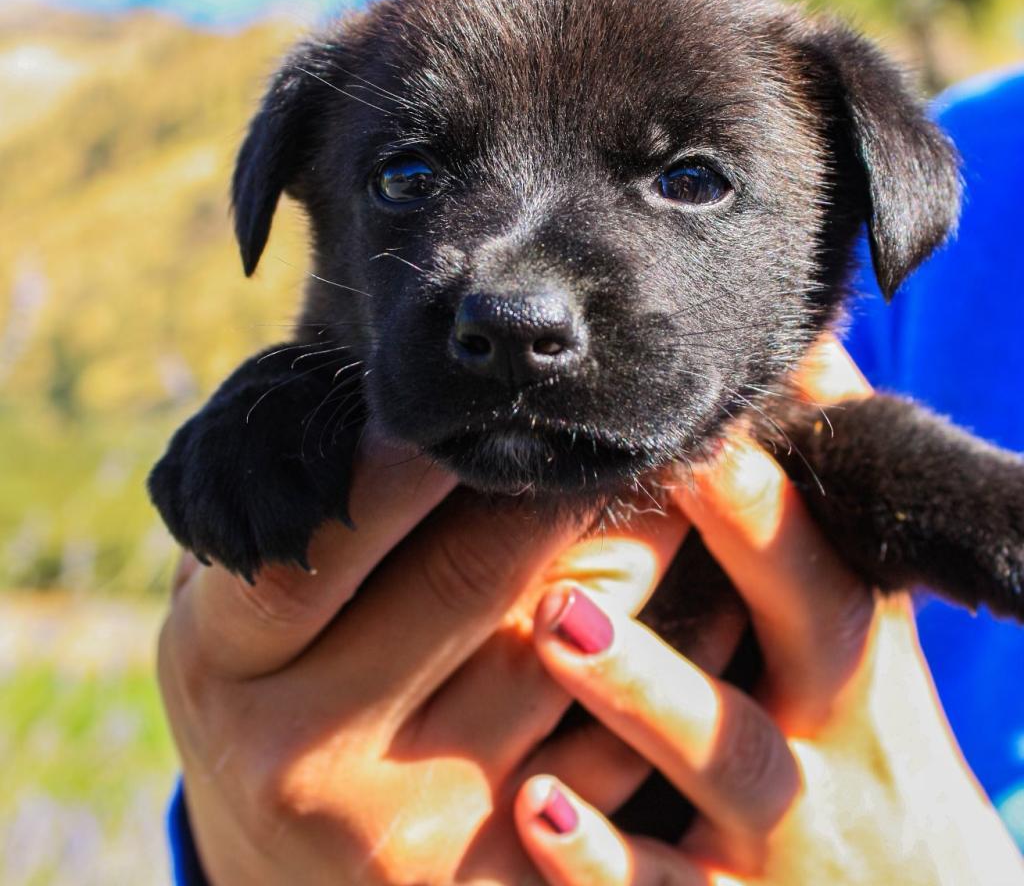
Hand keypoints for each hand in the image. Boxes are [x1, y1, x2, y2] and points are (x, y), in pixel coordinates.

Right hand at [159, 432, 736, 883]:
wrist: (287, 855)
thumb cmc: (271, 684)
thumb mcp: (232, 600)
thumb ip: (287, 503)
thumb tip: (398, 400)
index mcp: (223, 664)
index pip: (326, 535)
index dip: (413, 455)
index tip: (484, 401)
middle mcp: (304, 757)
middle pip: (474, 576)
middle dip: (560, 481)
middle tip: (612, 424)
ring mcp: (406, 831)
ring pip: (568, 652)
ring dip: (638, 550)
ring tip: (670, 492)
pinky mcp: (491, 880)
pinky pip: (621, 753)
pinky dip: (678, 660)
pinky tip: (708, 601)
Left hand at [514, 339, 1023, 884]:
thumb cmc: (865, 768)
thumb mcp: (859, 669)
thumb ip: (812, 547)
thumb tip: (796, 374)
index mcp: (855, 670)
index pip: (830, 551)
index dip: (774, 480)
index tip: (706, 406)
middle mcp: (831, 741)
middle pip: (811, 625)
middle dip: (748, 534)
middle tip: (667, 454)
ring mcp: (785, 843)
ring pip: (722, 753)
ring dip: (645, 686)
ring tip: (560, 620)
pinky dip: (604, 860)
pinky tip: (537, 811)